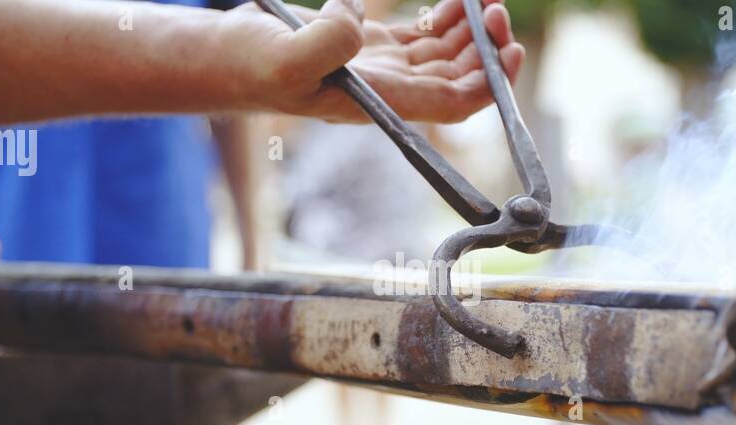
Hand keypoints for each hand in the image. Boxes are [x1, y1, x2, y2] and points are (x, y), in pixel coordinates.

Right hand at [224, 0, 524, 122]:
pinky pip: (425, 33)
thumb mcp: (287, 57)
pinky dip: (447, 14)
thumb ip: (329, 42)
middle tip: (493, 4)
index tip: (510, 49)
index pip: (454, 103)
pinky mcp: (373, 44)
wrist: (225, 57)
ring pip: (448, 52)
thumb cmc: (249, 64)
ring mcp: (384, 66)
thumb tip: (360, 19)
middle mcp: (391, 89)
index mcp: (381, 100)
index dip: (491, 83)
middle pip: (461, 75)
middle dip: (487, 45)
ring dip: (471, 26)